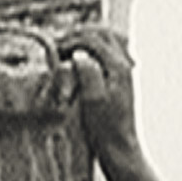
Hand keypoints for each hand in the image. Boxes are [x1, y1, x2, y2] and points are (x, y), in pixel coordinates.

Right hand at [59, 27, 139, 164]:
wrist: (120, 148)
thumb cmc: (105, 128)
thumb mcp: (93, 99)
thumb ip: (87, 71)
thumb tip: (79, 54)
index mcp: (118, 68)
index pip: (93, 40)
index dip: (71, 40)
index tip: (54, 49)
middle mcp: (126, 65)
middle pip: (105, 32)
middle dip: (81, 34)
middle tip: (61, 43)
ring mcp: (126, 72)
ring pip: (112, 39)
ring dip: (91, 38)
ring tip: (72, 45)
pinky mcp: (123, 80)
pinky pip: (114, 52)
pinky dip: (98, 48)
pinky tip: (87, 57)